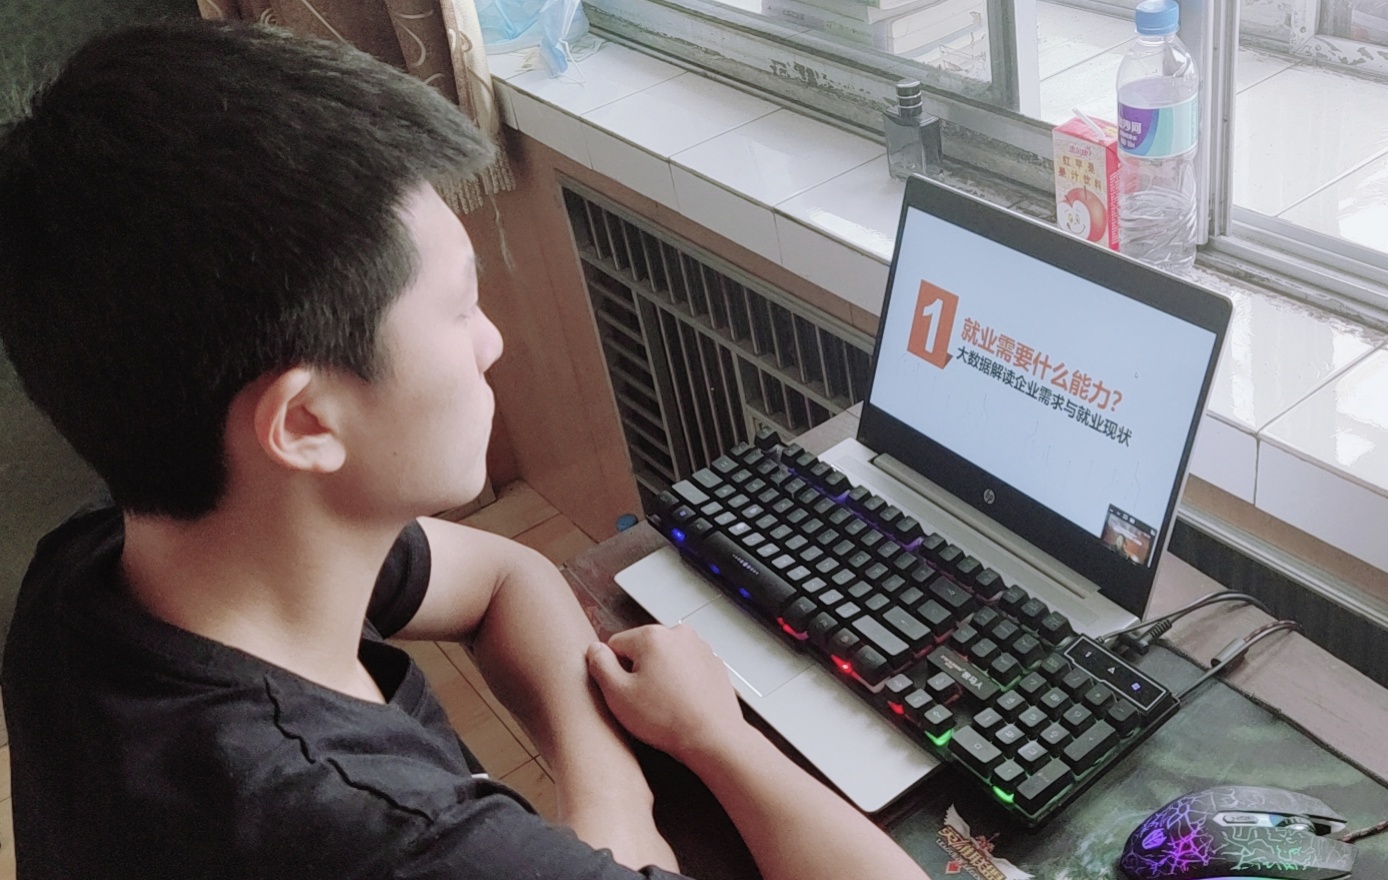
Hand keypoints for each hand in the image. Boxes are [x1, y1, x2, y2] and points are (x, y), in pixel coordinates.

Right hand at [585, 624, 747, 760]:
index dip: (614, 672)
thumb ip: (600, 665)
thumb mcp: (618, 695)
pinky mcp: (714, 664)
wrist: (714, 738)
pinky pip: (686, 669)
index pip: (615, 645)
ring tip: (664, 706)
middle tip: (644, 703)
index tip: (624, 692)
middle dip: (639, 673)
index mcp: (652, 636)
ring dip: (660, 677)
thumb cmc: (668, 720)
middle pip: (642, 650)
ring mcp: (700, 648)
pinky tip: (681, 704)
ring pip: (665, 660)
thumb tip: (595, 650)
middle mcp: (679, 634)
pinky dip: (681, 683)